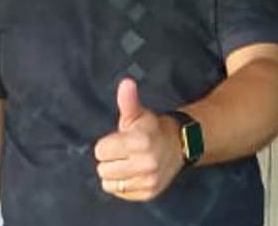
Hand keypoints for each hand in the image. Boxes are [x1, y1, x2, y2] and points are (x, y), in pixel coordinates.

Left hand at [94, 78, 183, 200]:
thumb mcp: (138, 113)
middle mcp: (146, 163)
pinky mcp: (149, 193)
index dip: (106, 145)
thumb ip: (128, 100)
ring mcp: (148, 180)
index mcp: (139, 142)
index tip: (118, 140)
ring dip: (114, 174)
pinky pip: (120, 193)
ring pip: (109, 183)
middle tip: (122, 152)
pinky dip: (123, 184)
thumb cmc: (150, 128)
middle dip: (109, 160)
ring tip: (126, 163)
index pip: (100, 151)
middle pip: (103, 169)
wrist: (177, 146)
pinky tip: (132, 173)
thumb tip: (126, 83)